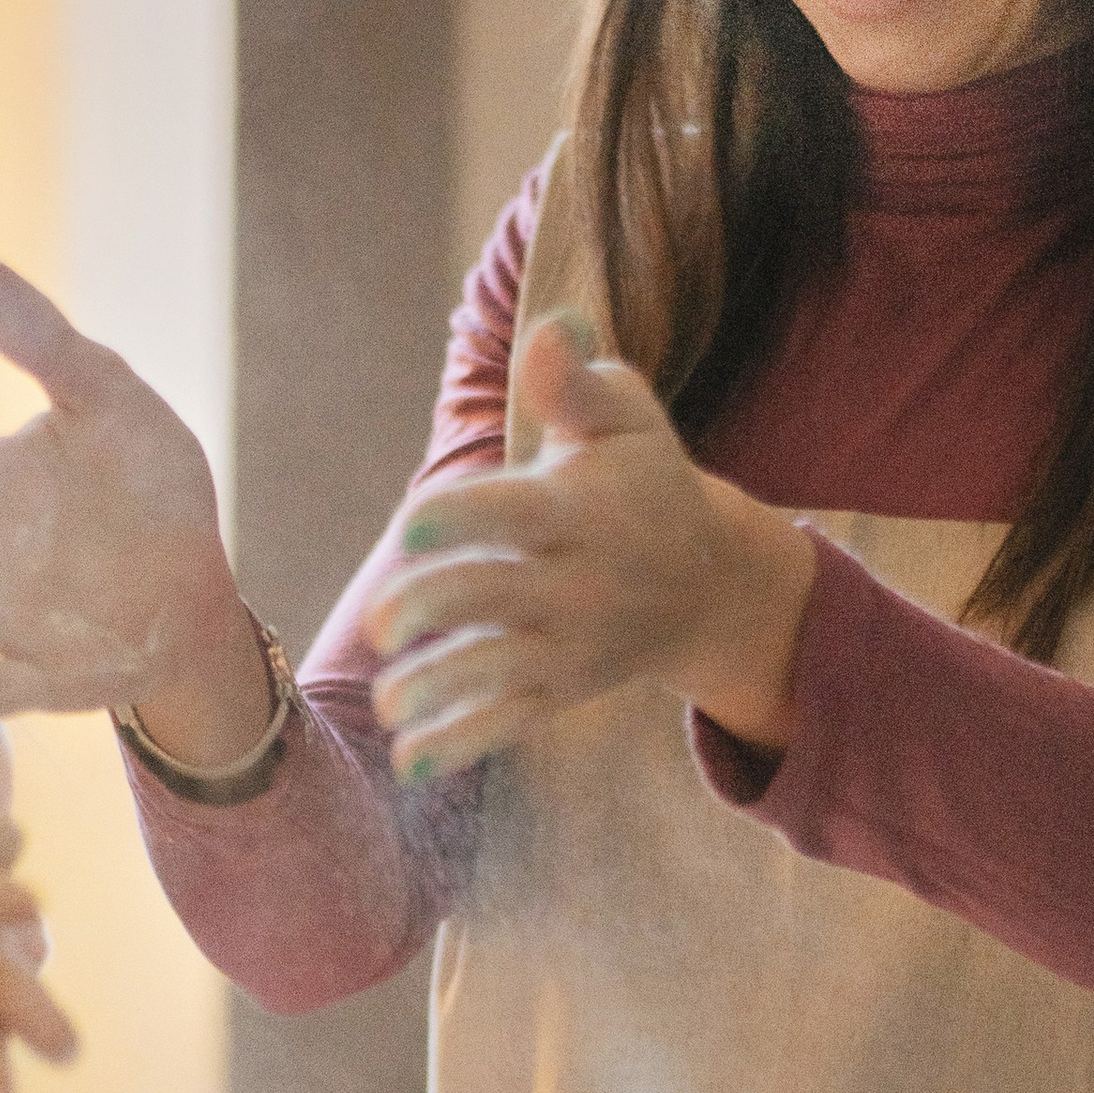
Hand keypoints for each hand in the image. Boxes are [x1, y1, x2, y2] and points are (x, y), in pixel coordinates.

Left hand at [357, 316, 815, 781]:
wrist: (710, 585)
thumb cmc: (641, 482)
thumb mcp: (625, 421)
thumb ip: (574, 383)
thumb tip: (549, 330)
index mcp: (578, 512)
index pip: (515, 514)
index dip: (463, 518)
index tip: (411, 524)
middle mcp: (574, 584)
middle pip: (495, 597)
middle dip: (438, 609)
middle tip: (383, 623)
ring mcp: (568, 645)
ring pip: (498, 672)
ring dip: (441, 691)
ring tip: (389, 700)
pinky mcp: (560, 691)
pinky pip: (509, 721)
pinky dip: (462, 744)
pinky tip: (407, 762)